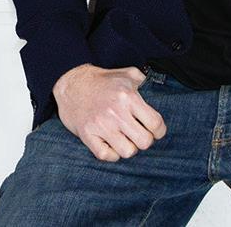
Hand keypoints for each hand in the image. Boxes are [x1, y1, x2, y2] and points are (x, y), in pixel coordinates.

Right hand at [52, 64, 166, 160]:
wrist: (70, 82)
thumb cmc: (102, 80)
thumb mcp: (126, 74)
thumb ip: (144, 82)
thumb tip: (159, 93)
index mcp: (128, 96)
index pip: (156, 124)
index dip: (159, 130)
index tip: (153, 129)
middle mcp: (115, 112)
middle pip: (145, 142)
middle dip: (144, 139)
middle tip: (138, 133)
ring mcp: (101, 125)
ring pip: (128, 152)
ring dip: (128, 147)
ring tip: (124, 138)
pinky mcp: (87, 135)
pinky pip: (106, 156)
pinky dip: (111, 153)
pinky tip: (110, 143)